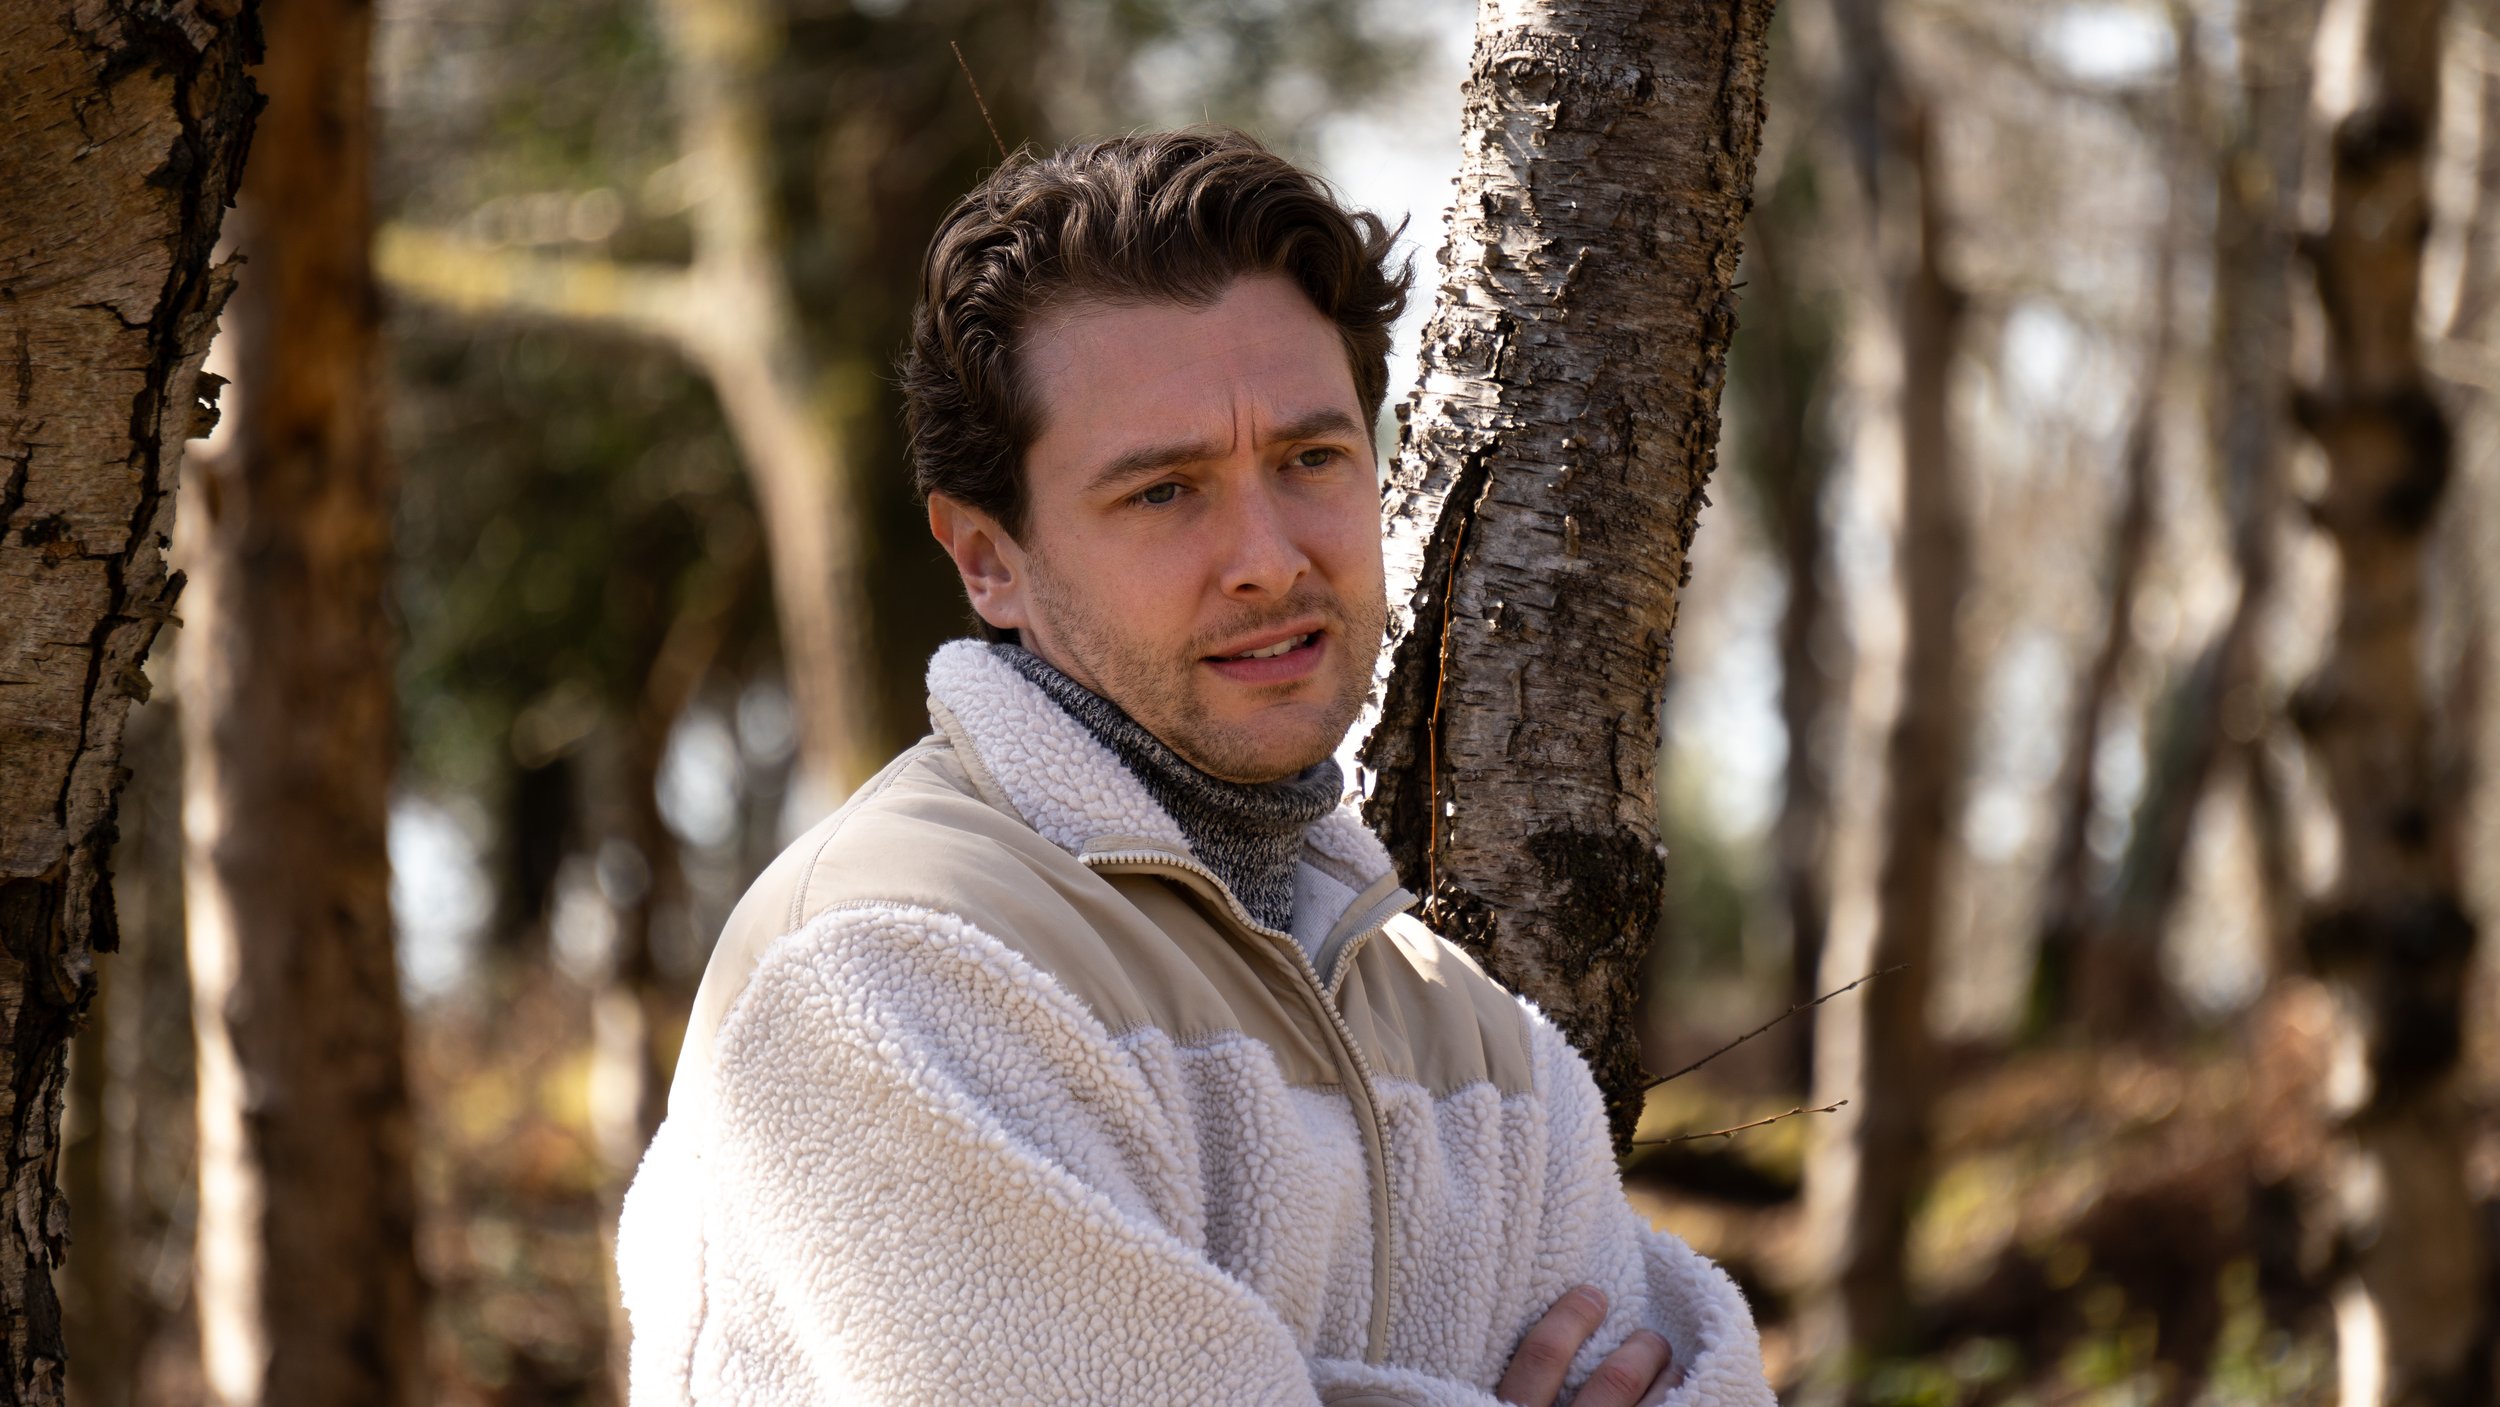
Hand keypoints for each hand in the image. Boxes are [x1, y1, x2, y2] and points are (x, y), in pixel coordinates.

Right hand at [1493, 1285, 1680, 1406]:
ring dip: (1669, 1377)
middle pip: (1617, 1380)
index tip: (1592, 1295)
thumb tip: (1529, 1333)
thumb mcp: (1493, 1406)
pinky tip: (1680, 1398)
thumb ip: (1515, 1384)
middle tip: (1649, 1338)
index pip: (1545, 1355)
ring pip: (1653, 1405)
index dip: (1572, 1316)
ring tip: (1670, 1367)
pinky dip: (1678, 1403)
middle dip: (1642, 1349)